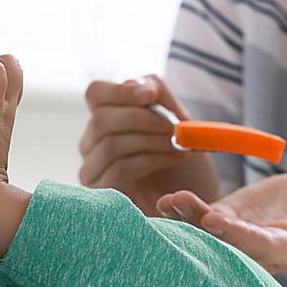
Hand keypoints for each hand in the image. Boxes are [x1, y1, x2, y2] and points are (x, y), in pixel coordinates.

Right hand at [78, 74, 218, 213]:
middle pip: (101, 119)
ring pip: (110, 145)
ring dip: (151, 141)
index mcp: (106, 118)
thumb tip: (137, 85)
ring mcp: (92, 171)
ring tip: (180, 146)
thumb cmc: (182, 158)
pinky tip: (174, 159)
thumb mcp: (177, 119)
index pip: (95, 93)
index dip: (120, 91)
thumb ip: (158, 95)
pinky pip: (120, 169)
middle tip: (174, 127)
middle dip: (141, 119)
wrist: (194, 200)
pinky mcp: (102, 196)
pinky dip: (152, 160)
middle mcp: (91, 144)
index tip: (150, 95)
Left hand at [157, 164, 286, 272]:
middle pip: (230, 244)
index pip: (264, 246)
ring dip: (190, 219)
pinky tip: (167, 203)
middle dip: (204, 228)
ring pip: (214, 233)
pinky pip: (208, 217)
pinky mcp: (235, 216)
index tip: (217, 221)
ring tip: (169, 203)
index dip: (240, 236)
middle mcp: (265, 248)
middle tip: (179, 209)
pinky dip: (188, 211)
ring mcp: (247, 233)